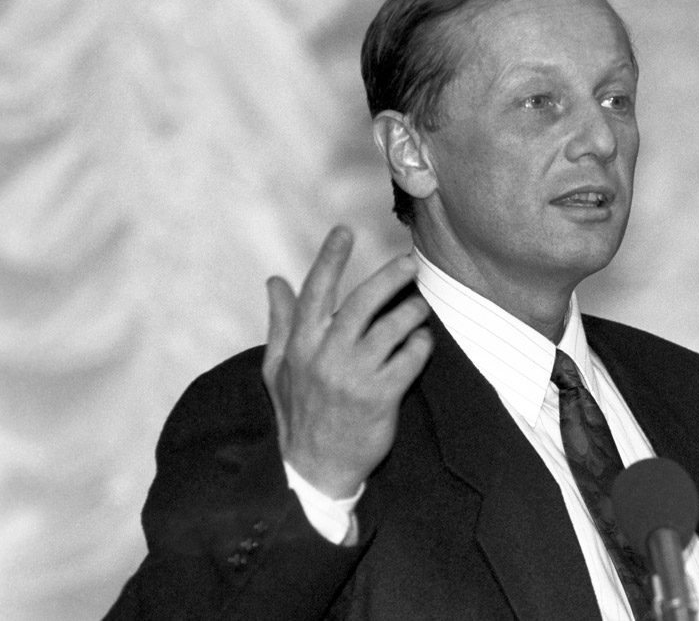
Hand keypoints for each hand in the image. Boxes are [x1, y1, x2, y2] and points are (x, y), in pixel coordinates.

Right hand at [262, 226, 432, 498]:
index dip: (330, 259)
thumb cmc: (298, 415)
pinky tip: (422, 342)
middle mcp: (325, 357)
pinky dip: (420, 344)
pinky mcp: (381, 397)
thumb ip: (281, 322)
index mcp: (300, 346)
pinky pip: (410, 358)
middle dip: (389, 277)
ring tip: (420, 307)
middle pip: (363, 303)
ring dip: (412, 312)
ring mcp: (354, 377)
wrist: (316, 469)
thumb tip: (274, 282)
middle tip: (410, 263)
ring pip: (392, 328)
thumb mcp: (278, 369)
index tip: (344, 231)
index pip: (316, 292)